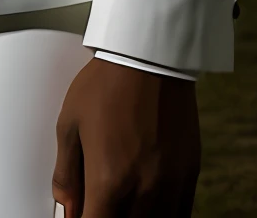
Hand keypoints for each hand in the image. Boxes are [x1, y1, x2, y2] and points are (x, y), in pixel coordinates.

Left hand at [53, 58, 200, 215]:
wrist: (150, 54)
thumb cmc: (107, 83)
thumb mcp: (70, 124)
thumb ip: (66, 174)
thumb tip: (67, 207)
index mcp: (109, 182)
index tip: (80, 213)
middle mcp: (144, 192)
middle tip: (99, 202)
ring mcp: (170, 185)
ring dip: (135, 217)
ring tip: (122, 200)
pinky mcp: (190, 174)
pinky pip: (180, 214)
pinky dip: (162, 215)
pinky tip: (149, 206)